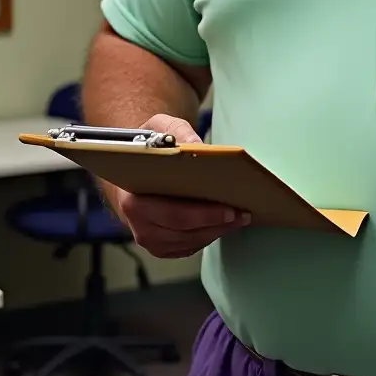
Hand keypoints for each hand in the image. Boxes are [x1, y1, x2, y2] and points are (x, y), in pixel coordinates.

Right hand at [104, 113, 250, 258]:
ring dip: (217, 231)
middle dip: (217, 223)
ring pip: (189, 242)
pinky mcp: (161, 245)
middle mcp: (138, 225)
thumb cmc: (147, 149)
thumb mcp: (159, 128)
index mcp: (133, 200)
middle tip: (242, 213)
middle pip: (184, 231)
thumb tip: (197, 146)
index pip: (172, 213)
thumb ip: (178, 133)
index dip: (203, 214)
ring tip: (240, 217)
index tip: (228, 208)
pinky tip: (225, 224)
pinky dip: (208, 236)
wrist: (132, 167)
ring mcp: (149, 238)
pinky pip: (187, 247)